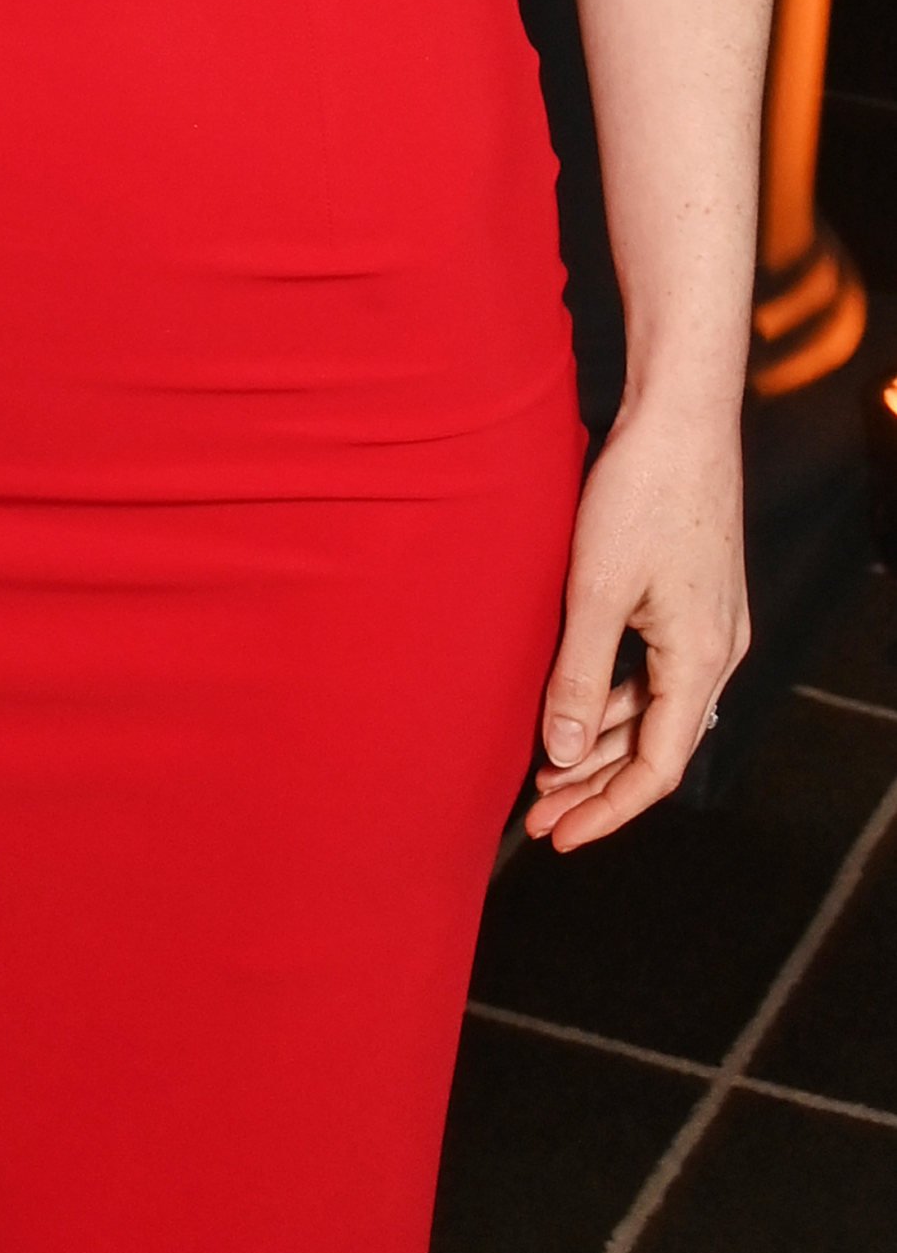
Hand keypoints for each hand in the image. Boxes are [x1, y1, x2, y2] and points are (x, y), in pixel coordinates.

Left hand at [527, 397, 748, 847]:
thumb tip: (563, 757)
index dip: (607, 809)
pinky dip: (611, 695)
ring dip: (599, 742)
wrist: (679, 417)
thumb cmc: (640, 493)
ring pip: (652, 708)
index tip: (557, 835)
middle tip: (537, 818)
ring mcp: (707, 625)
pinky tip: (570, 704)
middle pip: (655, 745)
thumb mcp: (596, 590)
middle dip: (596, 785)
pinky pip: (653, 670)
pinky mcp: (691, 599)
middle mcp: (716, 652)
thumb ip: (579, 676)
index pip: (657, 767)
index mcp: (701, 661)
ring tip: (543, 773)